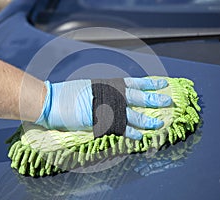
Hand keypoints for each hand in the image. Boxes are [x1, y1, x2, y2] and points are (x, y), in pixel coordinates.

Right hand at [35, 77, 171, 139]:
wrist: (51, 100)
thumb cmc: (67, 94)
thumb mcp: (88, 87)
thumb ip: (103, 92)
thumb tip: (114, 96)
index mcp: (107, 84)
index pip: (133, 82)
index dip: (149, 82)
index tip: (161, 82)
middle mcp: (110, 93)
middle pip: (137, 96)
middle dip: (154, 99)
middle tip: (168, 101)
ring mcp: (105, 107)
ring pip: (133, 113)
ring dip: (146, 119)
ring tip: (159, 123)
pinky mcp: (100, 121)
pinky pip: (120, 128)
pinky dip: (131, 132)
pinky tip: (140, 137)